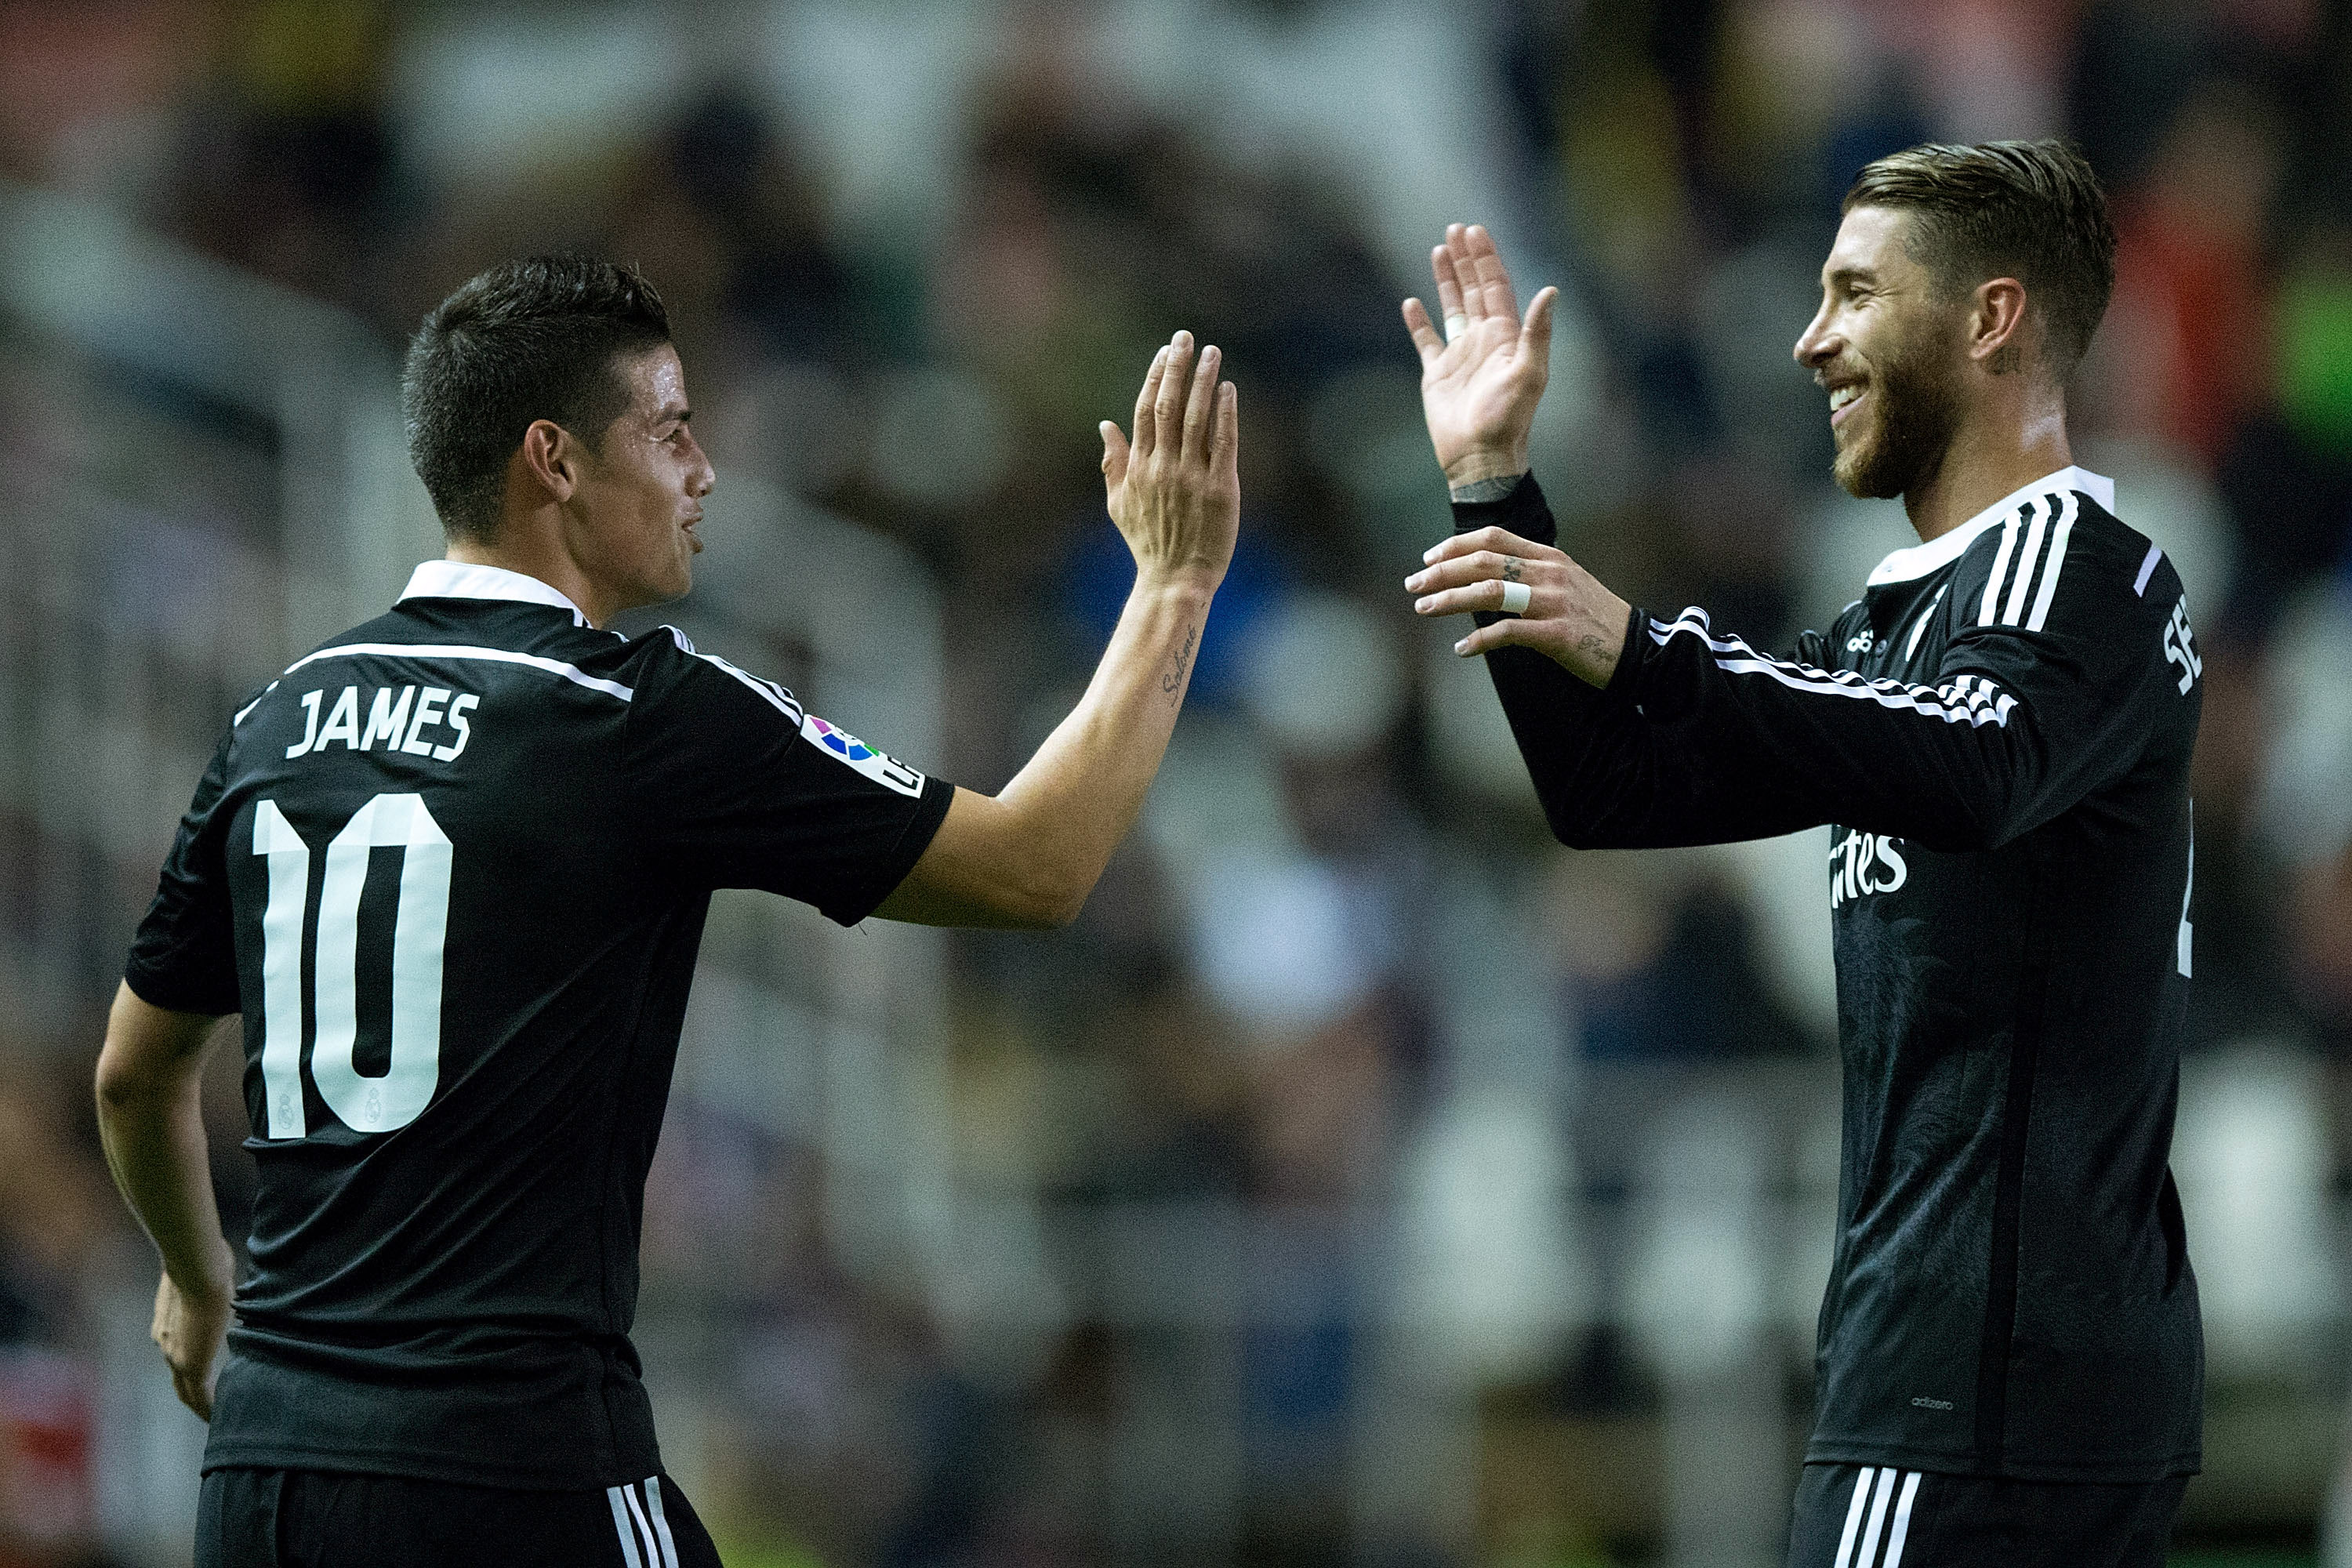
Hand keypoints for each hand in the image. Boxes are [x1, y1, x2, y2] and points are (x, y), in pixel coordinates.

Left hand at [152, 1264, 230, 1420]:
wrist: (198, 1270)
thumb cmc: (206, 1263)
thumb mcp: (208, 1280)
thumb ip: (212, 1289)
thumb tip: (224, 1279)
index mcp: (167, 1326)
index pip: (178, 1355)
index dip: (190, 1369)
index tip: (203, 1379)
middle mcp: (165, 1345)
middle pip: (177, 1381)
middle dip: (192, 1396)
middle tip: (208, 1409)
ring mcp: (175, 1357)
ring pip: (185, 1390)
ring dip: (199, 1403)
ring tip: (214, 1416)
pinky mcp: (191, 1364)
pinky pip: (199, 1395)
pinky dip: (207, 1407)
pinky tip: (216, 1417)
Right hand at [1100, 331, 1240, 589]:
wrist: (1175, 579)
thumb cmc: (1149, 543)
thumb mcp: (1119, 504)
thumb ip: (1113, 463)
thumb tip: (1105, 425)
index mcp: (1139, 467)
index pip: (1144, 410)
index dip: (1155, 377)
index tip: (1166, 352)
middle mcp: (1163, 467)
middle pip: (1168, 406)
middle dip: (1177, 368)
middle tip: (1186, 338)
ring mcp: (1192, 477)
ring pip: (1197, 417)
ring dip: (1203, 381)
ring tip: (1212, 353)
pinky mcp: (1220, 489)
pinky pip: (1223, 443)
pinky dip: (1225, 414)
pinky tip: (1228, 389)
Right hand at [1401, 224, 1557, 488]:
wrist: (1480, 456)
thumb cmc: (1508, 418)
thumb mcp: (1530, 373)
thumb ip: (1538, 332)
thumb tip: (1550, 290)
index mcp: (1505, 336)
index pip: (1495, 287)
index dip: (1486, 259)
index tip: (1475, 232)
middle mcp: (1483, 340)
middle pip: (1474, 289)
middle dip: (1466, 259)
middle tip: (1456, 229)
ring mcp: (1460, 355)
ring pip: (1452, 307)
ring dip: (1446, 280)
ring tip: (1438, 250)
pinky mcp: (1438, 374)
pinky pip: (1427, 341)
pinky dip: (1419, 322)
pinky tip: (1411, 303)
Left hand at [1405, 525, 1630, 688]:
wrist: (1637, 649)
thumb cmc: (1595, 620)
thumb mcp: (1566, 584)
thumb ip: (1531, 575)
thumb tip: (1486, 578)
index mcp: (1549, 558)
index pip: (1494, 538)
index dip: (1456, 545)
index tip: (1429, 559)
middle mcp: (1549, 573)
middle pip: (1483, 562)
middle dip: (1441, 572)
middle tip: (1413, 584)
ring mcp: (1553, 602)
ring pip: (1489, 592)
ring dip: (1449, 600)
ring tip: (1423, 609)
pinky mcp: (1557, 634)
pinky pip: (1508, 633)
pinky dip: (1479, 641)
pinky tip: (1462, 650)